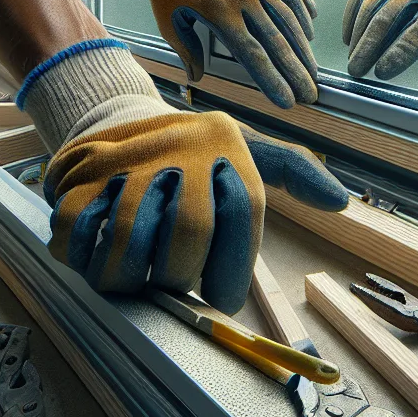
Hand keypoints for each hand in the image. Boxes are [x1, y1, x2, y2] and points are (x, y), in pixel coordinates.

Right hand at [20, 41, 347, 311]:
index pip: (243, 212)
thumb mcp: (244, 150)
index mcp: (223, 145)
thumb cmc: (192, 154)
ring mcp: (125, 162)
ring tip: (135, 278)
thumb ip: (290, 171)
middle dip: (179, 276)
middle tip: (171, 282)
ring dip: (131, 278)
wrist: (117, 118)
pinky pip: (78, 235)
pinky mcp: (76, 176)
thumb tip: (340, 200)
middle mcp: (178, 149)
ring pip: (129, 243)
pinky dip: (84, 260)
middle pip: (187, 235)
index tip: (221, 298)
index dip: (232, 270)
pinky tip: (95, 259)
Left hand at [124, 0, 319, 107]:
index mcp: (216, 10)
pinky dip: (302, 5)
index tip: (287, 100)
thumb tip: (195, 79)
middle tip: (310, 92)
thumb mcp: (169, 24)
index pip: (252, 53)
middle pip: (276, 38)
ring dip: (303, 44)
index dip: (272, 80)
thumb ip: (188, 53)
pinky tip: (309, 28)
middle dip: (296, 70)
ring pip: (288, 13)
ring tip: (311, 67)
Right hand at [343, 0, 417, 79]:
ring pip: (371, 5)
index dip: (399, 54)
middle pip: (388, 18)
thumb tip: (396, 54)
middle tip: (357, 70)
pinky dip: (353, 15)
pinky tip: (349, 35)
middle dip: (368, 48)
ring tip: (353, 58)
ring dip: (358, 35)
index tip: (381, 73)